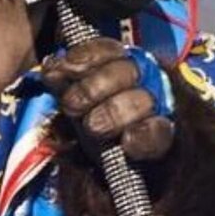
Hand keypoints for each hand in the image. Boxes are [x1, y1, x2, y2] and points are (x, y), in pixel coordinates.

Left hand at [40, 39, 174, 162]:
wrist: (118, 165)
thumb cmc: (95, 123)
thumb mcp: (75, 100)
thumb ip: (64, 83)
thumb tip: (51, 69)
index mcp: (119, 64)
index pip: (108, 49)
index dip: (87, 55)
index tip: (67, 67)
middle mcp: (143, 80)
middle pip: (125, 71)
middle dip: (93, 87)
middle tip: (72, 105)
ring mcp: (156, 107)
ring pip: (141, 99)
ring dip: (113, 112)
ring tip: (93, 127)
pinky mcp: (163, 136)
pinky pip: (158, 131)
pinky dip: (142, 136)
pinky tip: (128, 142)